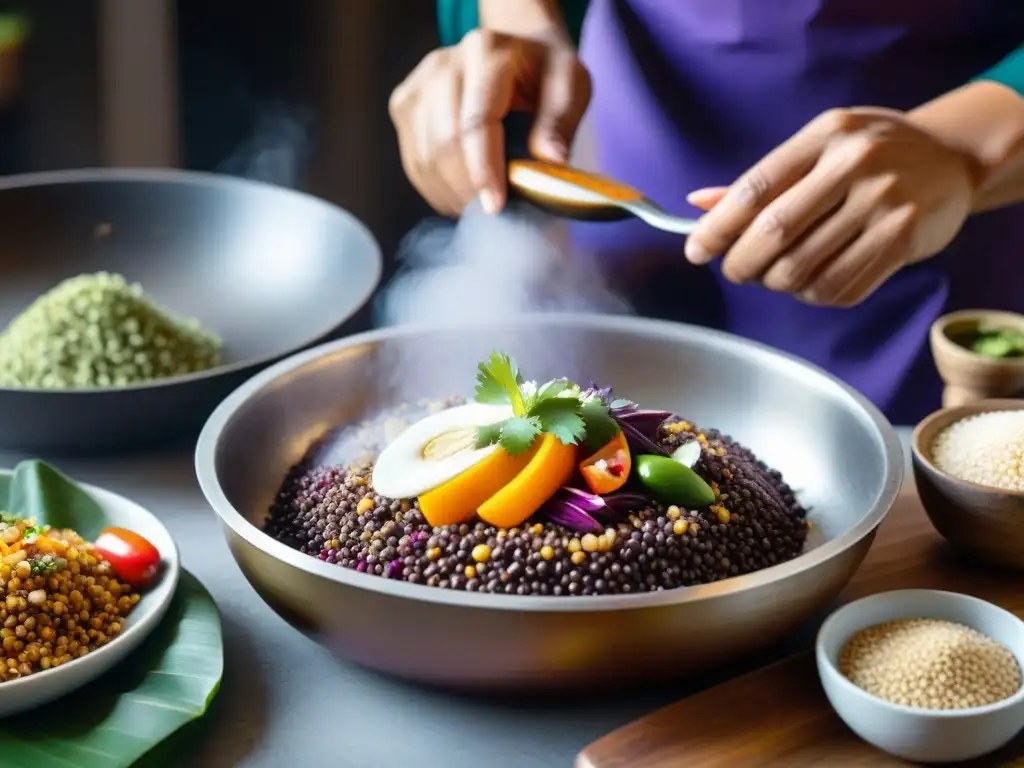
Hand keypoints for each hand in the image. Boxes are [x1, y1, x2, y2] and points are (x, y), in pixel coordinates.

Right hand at [389, 29, 590, 216]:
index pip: (476, 120)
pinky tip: (459, 197)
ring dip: (450, 193)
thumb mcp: (571, 85)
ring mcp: (418, 84)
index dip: (483, 168)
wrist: (517, 53)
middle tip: (492, 213)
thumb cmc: (545, 74)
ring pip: (424, 156)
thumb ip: (560, 121)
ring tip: (477, 208)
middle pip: (444, 141)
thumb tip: (551, 160)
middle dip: (466, 188)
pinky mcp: (404, 105)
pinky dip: (435, 188)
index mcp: (487, 51)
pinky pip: (413, 160)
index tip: (496, 206)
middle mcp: (444, 63)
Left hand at [684, 108, 977, 306]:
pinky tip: (812, 281)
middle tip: (735, 270)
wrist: (952, 158)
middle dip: (740, 263)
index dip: (717, 227)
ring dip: (776, 283)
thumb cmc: (871, 152)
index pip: (756, 188)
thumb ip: (764, 178)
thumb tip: (698, 204)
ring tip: (777, 274)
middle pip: (774, 233)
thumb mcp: (820, 145)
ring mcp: (884, 203)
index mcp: (825, 135)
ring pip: (803, 269)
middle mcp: (856, 164)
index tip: (696, 250)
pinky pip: (838, 289)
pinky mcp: (903, 241)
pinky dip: (812, 295)